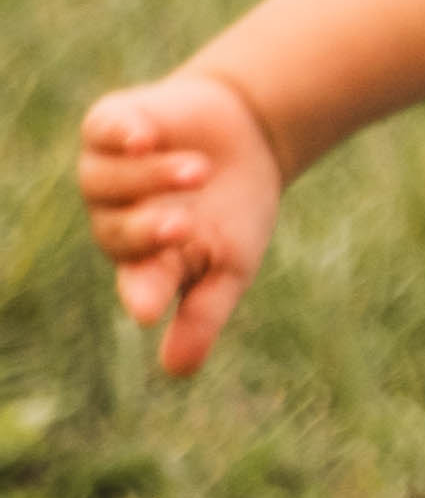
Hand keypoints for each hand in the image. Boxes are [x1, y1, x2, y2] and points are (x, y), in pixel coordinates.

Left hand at [78, 63, 289, 379]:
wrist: (247, 133)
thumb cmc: (235, 209)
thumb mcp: (230, 265)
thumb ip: (204, 314)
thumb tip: (176, 372)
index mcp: (143, 260)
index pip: (138, 280)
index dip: (144, 292)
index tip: (148, 310)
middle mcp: (114, 217)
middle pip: (116, 231)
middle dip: (148, 229)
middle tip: (183, 226)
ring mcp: (108, 171)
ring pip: (109, 182)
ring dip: (153, 178)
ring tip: (200, 171)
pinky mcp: (111, 125)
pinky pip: (104, 132)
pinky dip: (122, 137)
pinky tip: (145, 138)